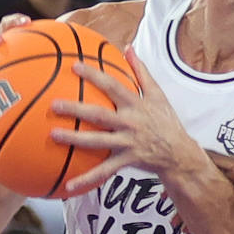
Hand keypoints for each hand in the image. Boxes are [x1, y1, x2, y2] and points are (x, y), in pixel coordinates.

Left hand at [51, 48, 200, 194]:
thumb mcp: (158, 95)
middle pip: (100, 115)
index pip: (113, 87)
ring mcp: (128, 143)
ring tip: (53, 135)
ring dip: (75, 139)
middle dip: (77, 109)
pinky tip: (69, 185)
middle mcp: (131, 123)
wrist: (180, 154)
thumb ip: (142, 72)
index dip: (94, 76)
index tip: (74, 66)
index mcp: (136, 105)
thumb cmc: (166, 122)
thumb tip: (129, 48)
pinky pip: (104, 171)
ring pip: (98, 141)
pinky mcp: (127, 161)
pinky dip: (87, 179)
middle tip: (54, 104)